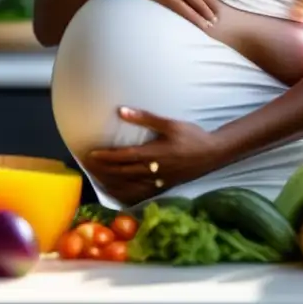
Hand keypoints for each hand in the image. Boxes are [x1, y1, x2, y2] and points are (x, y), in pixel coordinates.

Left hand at [83, 107, 218, 206]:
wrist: (213, 153)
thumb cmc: (192, 136)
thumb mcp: (169, 124)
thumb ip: (145, 118)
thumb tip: (121, 111)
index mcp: (154, 153)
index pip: (124, 156)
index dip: (107, 157)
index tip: (91, 155)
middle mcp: (154, 169)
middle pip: (124, 171)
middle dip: (104, 169)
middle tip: (89, 166)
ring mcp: (159, 180)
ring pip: (131, 183)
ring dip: (113, 181)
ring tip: (98, 177)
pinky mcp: (165, 186)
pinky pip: (142, 191)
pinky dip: (128, 192)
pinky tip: (119, 191)